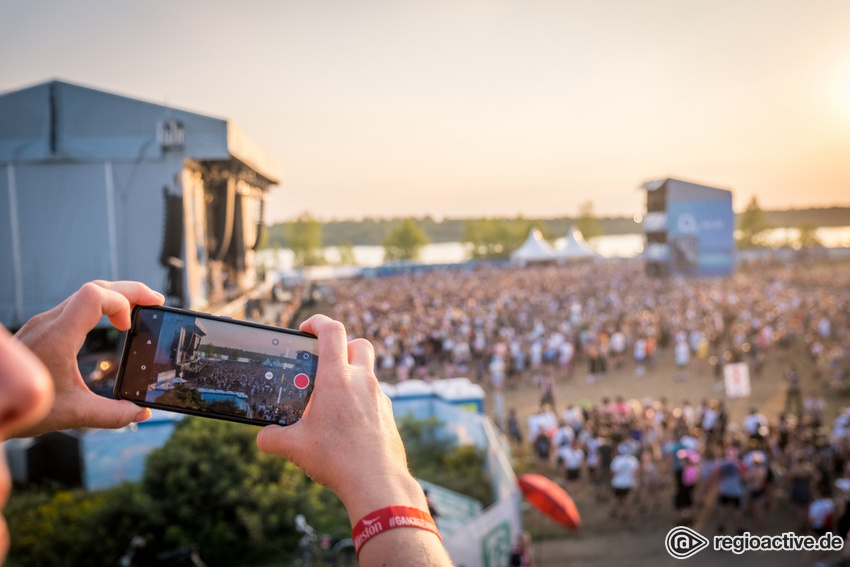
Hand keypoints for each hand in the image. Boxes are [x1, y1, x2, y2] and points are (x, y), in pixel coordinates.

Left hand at [13, 281, 163, 436]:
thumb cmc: (21, 408)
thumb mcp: (72, 414)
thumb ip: (112, 415)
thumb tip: (142, 413)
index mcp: (58, 337)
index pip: (95, 295)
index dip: (121, 302)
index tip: (129, 327)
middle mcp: (50, 323)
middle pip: (96, 287)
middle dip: (130, 291)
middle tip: (155, 301)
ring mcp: (44, 323)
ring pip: (85, 294)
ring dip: (115, 297)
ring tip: (137, 310)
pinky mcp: (42, 328)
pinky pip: (77, 305)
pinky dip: (100, 306)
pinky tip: (110, 321)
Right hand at [256, 315, 425, 520]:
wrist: (377, 483)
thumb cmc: (337, 460)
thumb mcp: (295, 448)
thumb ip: (272, 438)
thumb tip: (262, 437)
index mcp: (337, 379)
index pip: (332, 331)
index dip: (318, 322)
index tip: (307, 328)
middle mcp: (362, 381)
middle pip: (358, 343)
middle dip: (341, 345)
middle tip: (324, 361)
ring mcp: (379, 396)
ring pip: (368, 370)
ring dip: (352, 373)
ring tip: (332, 396)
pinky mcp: (388, 413)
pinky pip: (375, 394)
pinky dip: (361, 397)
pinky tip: (348, 420)